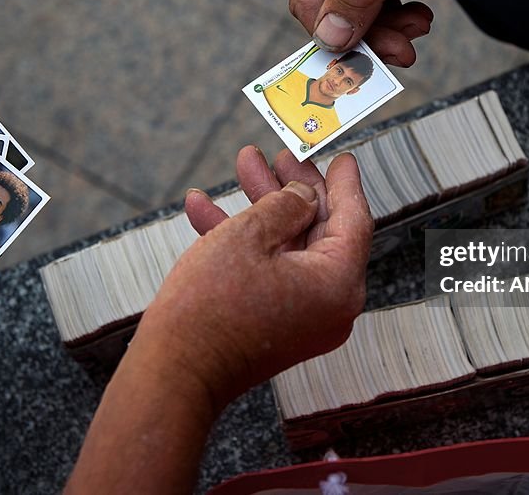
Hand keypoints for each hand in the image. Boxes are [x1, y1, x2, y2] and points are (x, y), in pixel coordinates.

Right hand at [140, 146, 372, 409]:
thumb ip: (286, 204)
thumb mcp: (250, 234)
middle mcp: (330, 304)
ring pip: (291, 246)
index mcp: (338, 283)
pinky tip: (206, 209)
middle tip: (279, 156)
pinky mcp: (277, 324)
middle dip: (293, 187)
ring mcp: (304, 317)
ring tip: (242, 165)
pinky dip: (246, 242)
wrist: (174, 372)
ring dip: (263, 206)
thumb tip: (303, 198)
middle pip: (321, 230)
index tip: (341, 158)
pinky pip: (271, 271)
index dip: (343, 182)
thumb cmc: (210, 309)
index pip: (354, 219)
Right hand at [290, 0, 528, 63]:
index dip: (329, 28)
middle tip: (398, 51)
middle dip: (365, 35)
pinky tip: (420, 18)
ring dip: (386, 34)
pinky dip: (399, 26)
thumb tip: (328, 34)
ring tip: (416, 28)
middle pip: (332, 13)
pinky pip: (380, 16)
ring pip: (357, 21)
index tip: (357, 53)